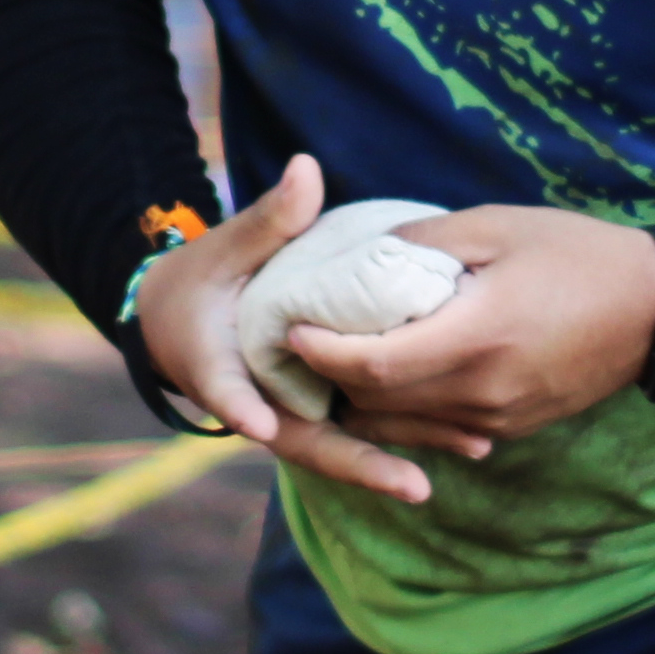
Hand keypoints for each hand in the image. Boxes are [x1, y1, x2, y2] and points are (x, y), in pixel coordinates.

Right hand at [129, 158, 484, 508]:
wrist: (182, 324)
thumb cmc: (205, 280)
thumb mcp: (227, 248)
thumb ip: (268, 218)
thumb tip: (305, 168)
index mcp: (218, 366)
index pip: (226, 389)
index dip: (240, 405)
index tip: (258, 423)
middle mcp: (256, 405)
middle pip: (304, 442)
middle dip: (360, 466)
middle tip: (414, 485)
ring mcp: (291, 416)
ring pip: (343, 446)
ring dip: (403, 458)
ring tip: (473, 448)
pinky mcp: (319, 414)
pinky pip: (363, 433)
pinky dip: (411, 435)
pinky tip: (473, 434)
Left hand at [296, 207, 654, 467]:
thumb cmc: (579, 254)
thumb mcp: (498, 227)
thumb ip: (425, 242)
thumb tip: (368, 254)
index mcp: (476, 338)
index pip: (375, 363)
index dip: (323, 351)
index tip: (292, 326)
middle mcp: (482, 392)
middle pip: (380, 400)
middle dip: (334, 375)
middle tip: (306, 339)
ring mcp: (499, 419)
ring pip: (406, 423)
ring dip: (366, 398)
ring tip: (341, 360)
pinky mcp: (513, 428)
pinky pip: (441, 428)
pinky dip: (407, 409)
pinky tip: (396, 378)